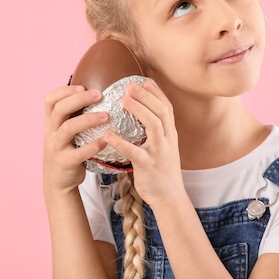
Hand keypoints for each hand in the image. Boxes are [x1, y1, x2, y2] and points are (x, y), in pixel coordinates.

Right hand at [43, 85, 108, 195]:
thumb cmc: (66, 152)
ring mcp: (56, 148)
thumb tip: (94, 94)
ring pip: (68, 128)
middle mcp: (50, 133)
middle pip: (60, 109)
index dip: (65, 90)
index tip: (83, 87)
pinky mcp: (65, 162)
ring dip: (88, 119)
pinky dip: (93, 145)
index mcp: (50, 123)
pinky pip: (79, 152)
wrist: (58, 183)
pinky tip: (106, 140)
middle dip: (79, 99)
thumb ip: (72, 117)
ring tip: (106, 116)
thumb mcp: (62, 133)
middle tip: (99, 95)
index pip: (50, 100)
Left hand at [102, 80, 183, 207]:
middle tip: (130, 85)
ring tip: (123, 100)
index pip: (167, 107)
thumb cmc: (162, 171)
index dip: (157, 93)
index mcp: (171, 134)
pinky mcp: (148, 166)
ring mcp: (159, 152)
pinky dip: (120, 142)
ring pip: (153, 125)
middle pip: (161, 111)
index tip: (145, 81)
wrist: (169, 197)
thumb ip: (157, 132)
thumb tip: (143, 116)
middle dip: (147, 96)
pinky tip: (108, 134)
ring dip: (139, 110)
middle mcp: (168, 140)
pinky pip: (134, 151)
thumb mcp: (164, 147)